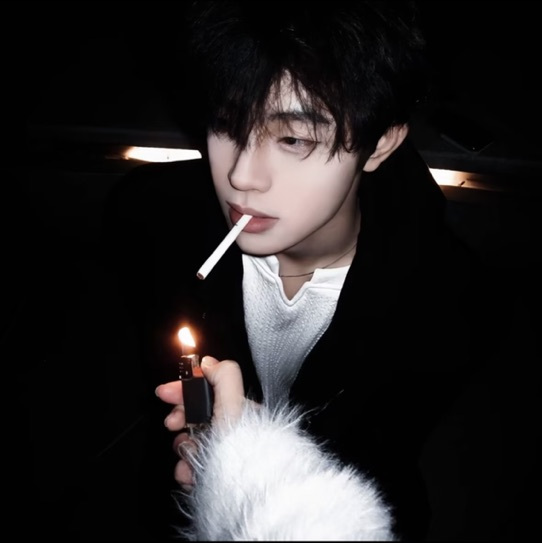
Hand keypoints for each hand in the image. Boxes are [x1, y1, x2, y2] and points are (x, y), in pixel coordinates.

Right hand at [155, 356, 245, 487]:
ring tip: (190, 455)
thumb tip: (209, 362)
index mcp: (239, 409)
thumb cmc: (240, 449)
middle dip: (180, 420)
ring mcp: (221, 451)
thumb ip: (223, 376)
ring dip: (184, 448)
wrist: (242, 492)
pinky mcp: (213, 472)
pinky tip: (192, 474)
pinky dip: (187, 468)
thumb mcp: (233, 404)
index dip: (183, 388)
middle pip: (195, 415)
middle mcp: (232, 429)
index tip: (164, 392)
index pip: (207, 390)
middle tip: (173, 425)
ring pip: (190, 441)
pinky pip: (191, 464)